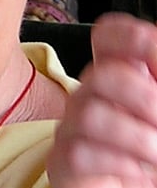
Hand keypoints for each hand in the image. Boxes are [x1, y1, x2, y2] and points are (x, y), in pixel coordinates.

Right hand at [47, 13, 156, 187]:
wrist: (142, 186)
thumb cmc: (150, 150)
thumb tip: (153, 45)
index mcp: (120, 74)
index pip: (106, 36)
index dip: (128, 37)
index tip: (151, 49)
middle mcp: (91, 94)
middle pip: (99, 73)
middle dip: (143, 98)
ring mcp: (73, 127)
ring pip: (89, 113)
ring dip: (136, 138)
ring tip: (155, 154)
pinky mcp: (61, 162)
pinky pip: (78, 154)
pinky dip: (117, 165)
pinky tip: (136, 174)